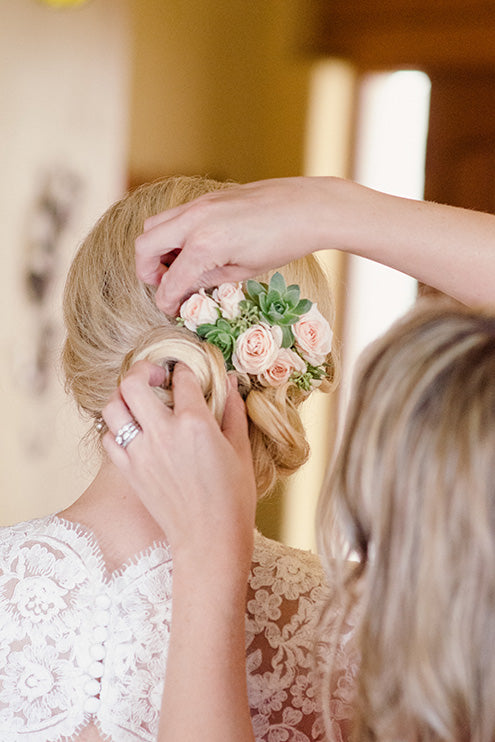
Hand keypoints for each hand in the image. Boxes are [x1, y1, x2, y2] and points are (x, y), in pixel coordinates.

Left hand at [102, 361, 256, 574]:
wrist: (209, 539)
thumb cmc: (232, 498)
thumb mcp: (241, 449)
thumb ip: (233, 411)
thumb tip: (229, 382)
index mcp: (196, 423)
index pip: (181, 378)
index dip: (183, 369)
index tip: (185, 371)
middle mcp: (163, 432)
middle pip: (133, 383)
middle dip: (143, 370)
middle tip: (155, 376)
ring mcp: (141, 452)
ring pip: (112, 407)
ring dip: (123, 397)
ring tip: (137, 400)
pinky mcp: (129, 471)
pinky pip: (108, 438)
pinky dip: (116, 429)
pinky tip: (132, 431)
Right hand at [135, 176, 334, 314]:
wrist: (307, 207)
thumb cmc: (282, 243)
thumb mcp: (243, 272)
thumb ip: (207, 280)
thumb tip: (186, 288)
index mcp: (204, 245)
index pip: (169, 281)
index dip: (166, 302)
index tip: (171, 310)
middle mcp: (194, 220)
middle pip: (144, 245)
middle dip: (146, 271)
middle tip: (164, 285)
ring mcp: (199, 204)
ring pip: (153, 225)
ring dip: (156, 248)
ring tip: (178, 266)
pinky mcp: (207, 197)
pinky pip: (174, 215)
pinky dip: (173, 233)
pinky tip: (195, 248)